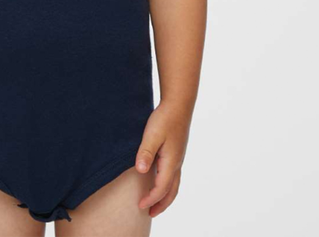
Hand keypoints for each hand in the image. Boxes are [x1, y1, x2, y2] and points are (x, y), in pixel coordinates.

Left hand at [134, 100, 191, 217]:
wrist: (178, 104)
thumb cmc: (165, 118)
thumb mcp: (152, 134)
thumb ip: (146, 153)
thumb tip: (141, 171)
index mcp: (171, 161)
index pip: (161, 187)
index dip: (150, 199)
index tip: (139, 206)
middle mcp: (177, 163)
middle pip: (171, 191)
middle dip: (161, 204)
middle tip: (150, 213)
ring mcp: (178, 158)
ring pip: (174, 184)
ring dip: (165, 196)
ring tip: (155, 203)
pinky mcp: (176, 152)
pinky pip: (174, 176)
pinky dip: (168, 185)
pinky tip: (160, 182)